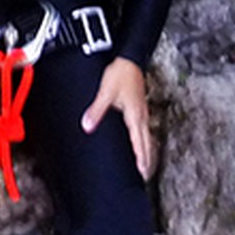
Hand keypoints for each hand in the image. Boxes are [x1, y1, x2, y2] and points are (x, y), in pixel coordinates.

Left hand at [81, 58, 153, 178]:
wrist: (130, 58)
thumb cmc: (120, 74)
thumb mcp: (105, 92)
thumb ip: (96, 110)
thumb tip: (87, 126)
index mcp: (134, 116)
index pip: (139, 143)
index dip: (141, 158)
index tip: (142, 172)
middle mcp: (141, 116)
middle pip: (147, 143)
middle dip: (146, 159)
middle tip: (145, 175)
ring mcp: (142, 112)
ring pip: (147, 136)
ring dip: (146, 151)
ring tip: (145, 164)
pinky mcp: (140, 107)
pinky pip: (144, 129)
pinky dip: (144, 140)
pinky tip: (140, 142)